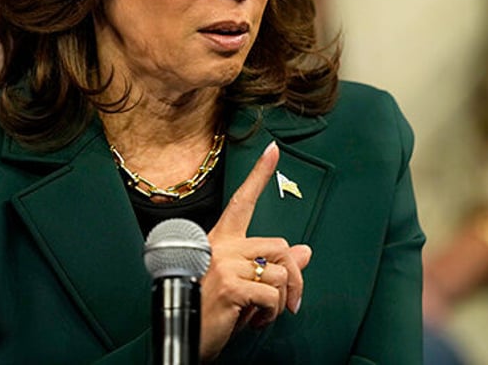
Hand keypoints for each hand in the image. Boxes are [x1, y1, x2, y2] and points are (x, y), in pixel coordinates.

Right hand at [199, 141, 312, 360]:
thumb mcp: (242, 286)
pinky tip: (252, 320)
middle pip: (280, 245)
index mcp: (221, 241)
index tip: (272, 150)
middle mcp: (222, 246)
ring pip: (281, 272)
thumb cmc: (208, 312)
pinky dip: (270, 315)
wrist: (183, 337)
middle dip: (294, 278)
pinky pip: (273, 295)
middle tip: (289, 303)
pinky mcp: (231, 284)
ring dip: (280, 302)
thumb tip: (305, 252)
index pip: (242, 201)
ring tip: (259, 314)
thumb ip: (270, 266)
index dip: (259, 174)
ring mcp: (225, 263)